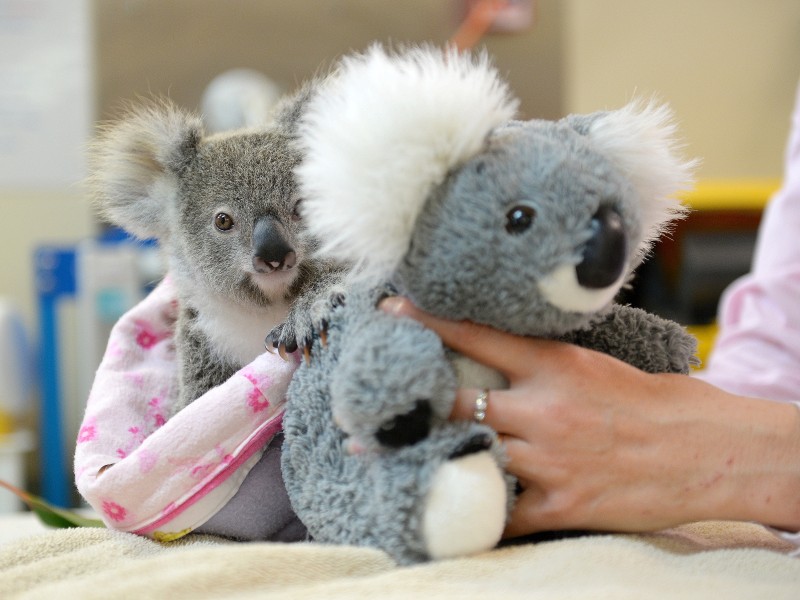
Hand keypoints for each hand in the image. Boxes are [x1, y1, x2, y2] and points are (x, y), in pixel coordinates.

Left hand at [380, 297, 799, 536]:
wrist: (701, 447)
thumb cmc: (646, 400)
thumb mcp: (591, 362)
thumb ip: (538, 358)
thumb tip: (489, 346)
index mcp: (553, 365)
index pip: (478, 335)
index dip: (429, 321)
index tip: (391, 308)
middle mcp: (544, 409)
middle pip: (459, 400)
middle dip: (412, 402)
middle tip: (366, 406)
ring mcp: (550, 459)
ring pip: (471, 455)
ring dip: (432, 455)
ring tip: (385, 456)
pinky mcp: (561, 504)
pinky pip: (500, 512)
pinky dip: (472, 510)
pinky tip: (440, 509)